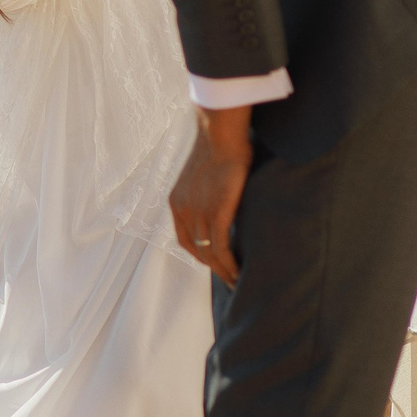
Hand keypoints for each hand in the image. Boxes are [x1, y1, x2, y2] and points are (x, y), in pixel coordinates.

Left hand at [170, 105, 251, 282]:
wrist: (220, 133)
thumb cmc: (220, 146)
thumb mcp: (207, 174)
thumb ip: (210, 191)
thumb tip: (224, 199)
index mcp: (177, 202)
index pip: (185, 238)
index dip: (200, 253)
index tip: (215, 262)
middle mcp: (183, 210)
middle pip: (196, 250)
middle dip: (213, 267)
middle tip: (230, 280)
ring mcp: (198, 213)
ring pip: (209, 253)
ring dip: (224, 271)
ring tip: (237, 282)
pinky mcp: (216, 213)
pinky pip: (220, 247)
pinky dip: (229, 264)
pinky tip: (239, 272)